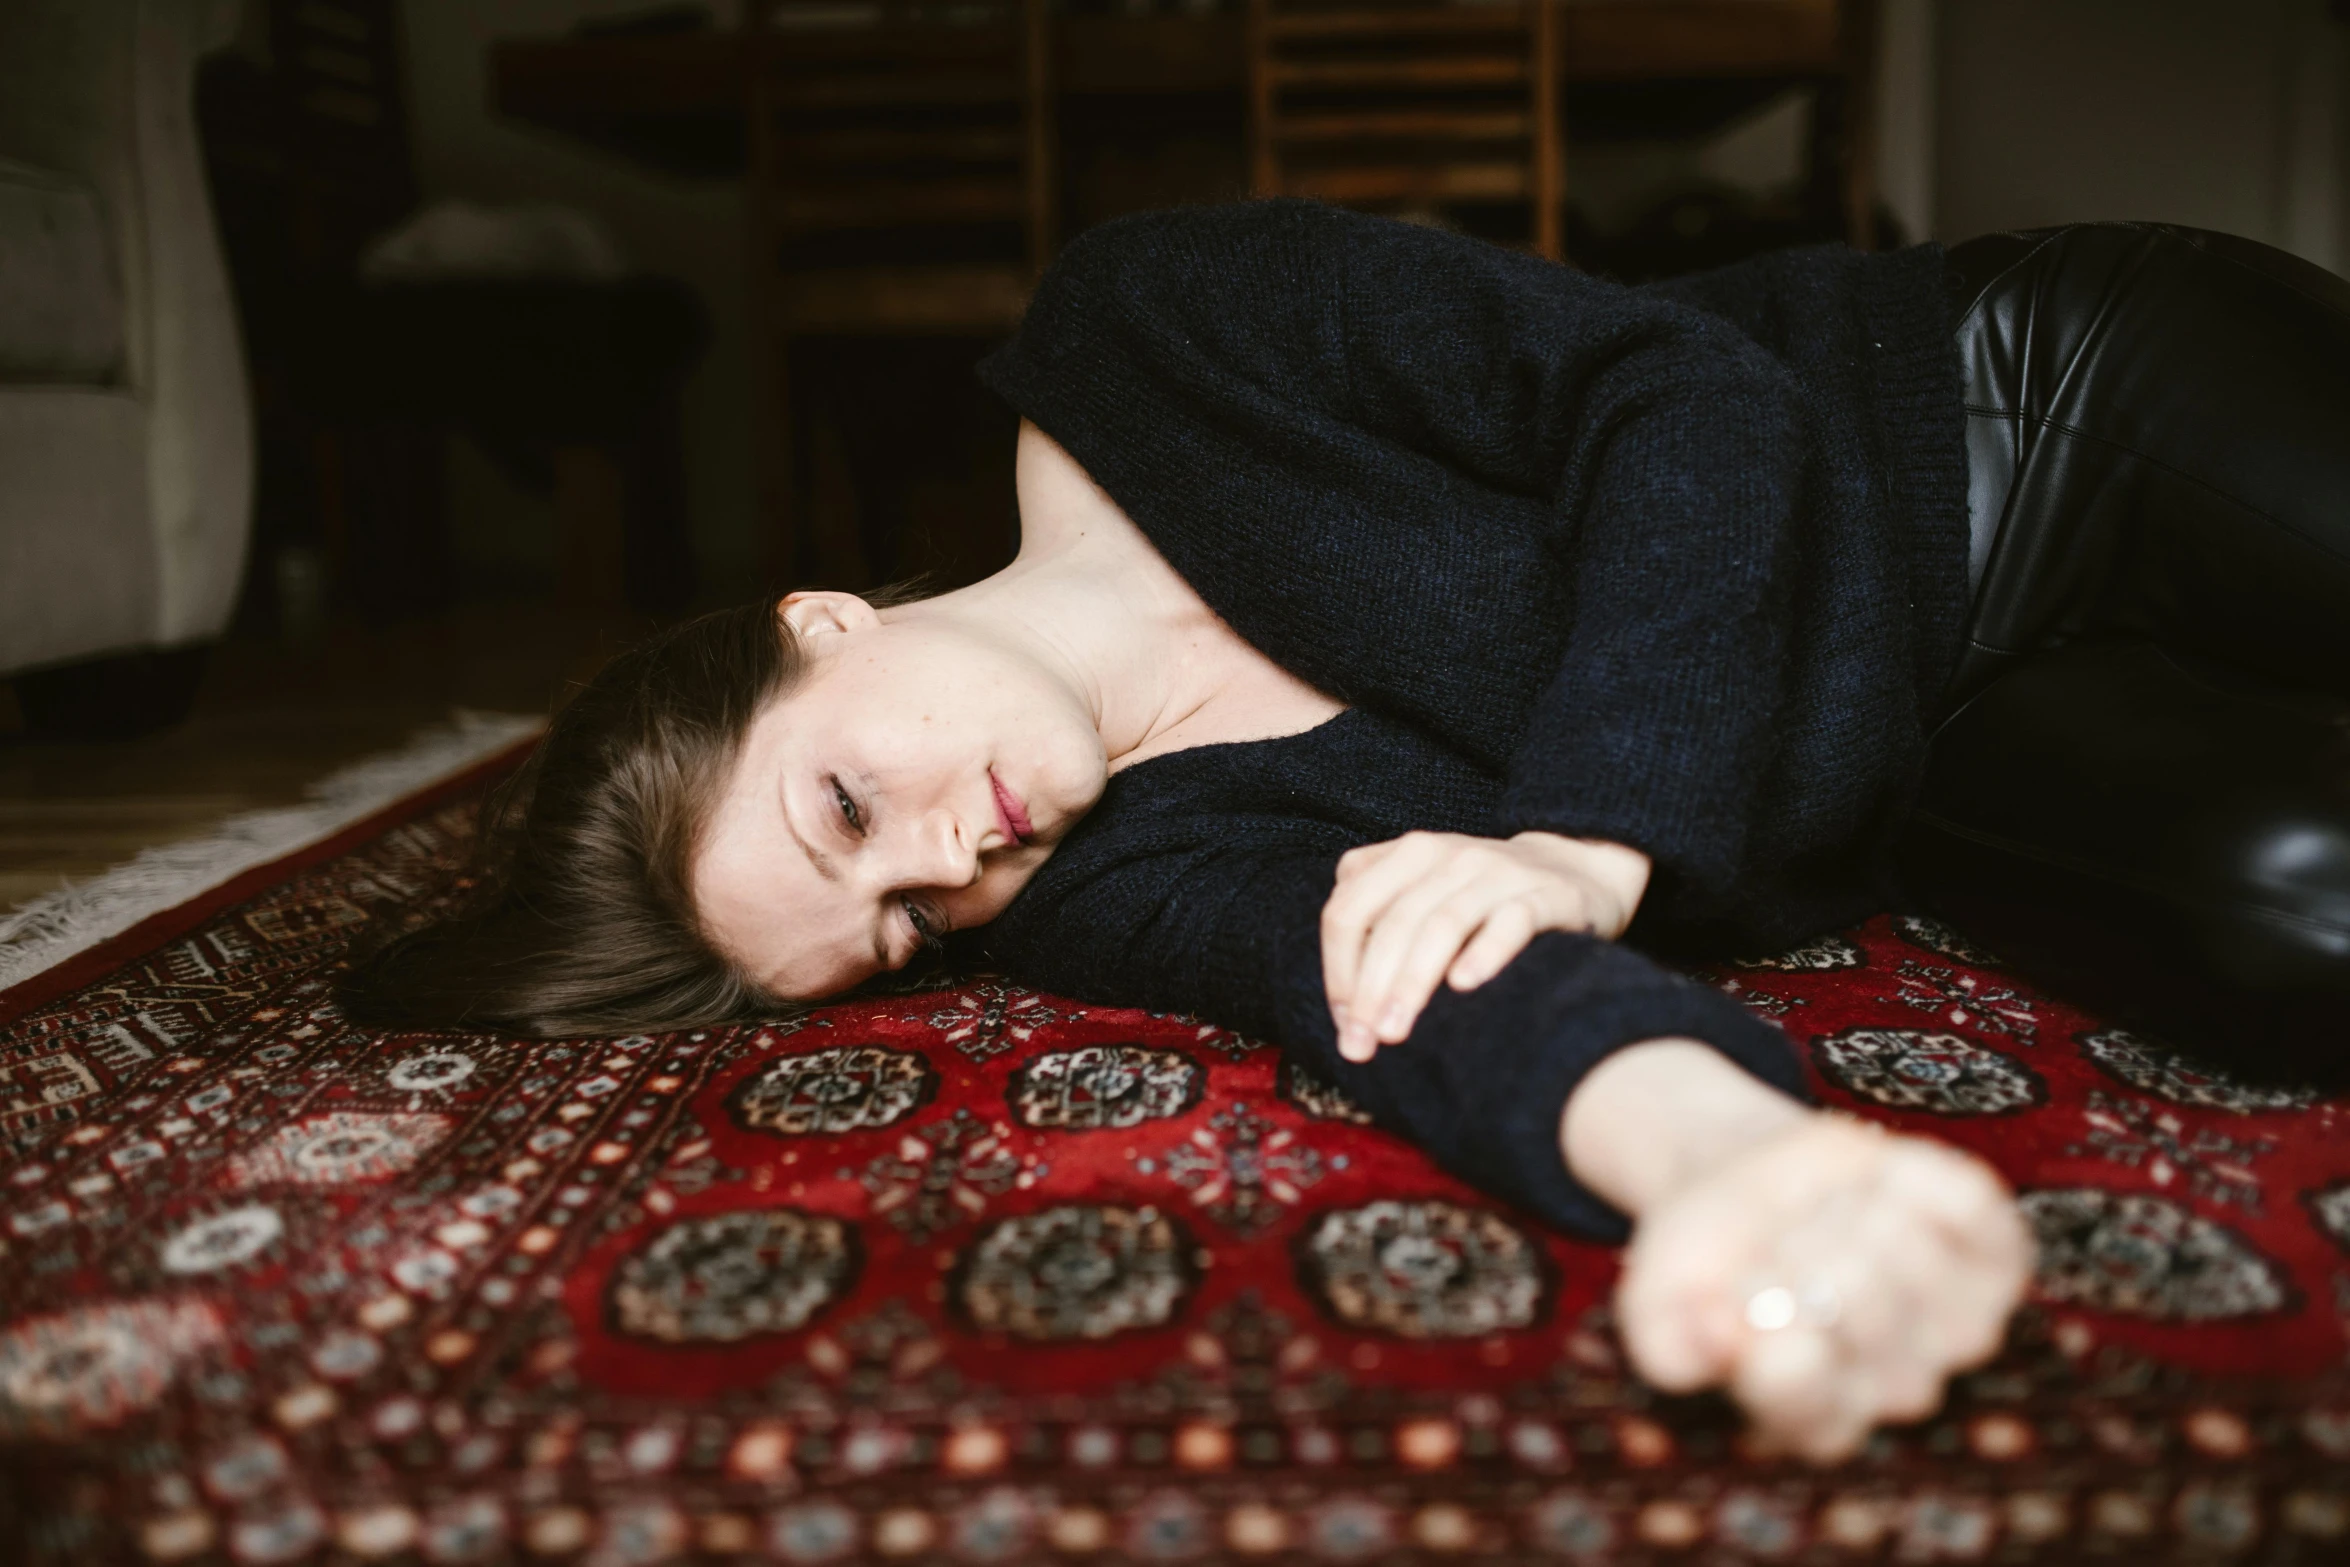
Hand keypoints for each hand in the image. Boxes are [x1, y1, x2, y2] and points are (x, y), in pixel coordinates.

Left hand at [1321, 830, 1650, 1061]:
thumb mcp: (1423, 887)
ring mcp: (1499, 872)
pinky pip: (1511, 922)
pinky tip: (1463, 986)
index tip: (1343, 1021)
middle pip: (1394, 923)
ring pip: (1444, 924)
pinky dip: (1484, 953)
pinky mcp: (1545, 895)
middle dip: (1369, 988)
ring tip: (1395, 1031)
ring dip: (1413, 981)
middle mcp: (1449, 856)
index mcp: (1407, 854)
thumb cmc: (1481, 896)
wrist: (1575, 869)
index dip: (1337, 968)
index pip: (1349, 909)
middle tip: (1362, 1043)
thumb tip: (1344, 1002)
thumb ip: (1376, 915)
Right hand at [1612, 1113, 2035, 1464]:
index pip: (1812, 1402)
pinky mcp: (1995, 1260)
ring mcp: (1958, 1326)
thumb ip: (1669, 1340)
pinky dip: (1919, 1177)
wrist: (1755, 1183)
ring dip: (1844, 1206)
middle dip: (1795, 1246)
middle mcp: (1894, 1385)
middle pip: (1858, 1303)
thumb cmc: (1707, 1256)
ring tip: (1822, 1210)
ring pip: (1909, 1251)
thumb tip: (1715, 1340)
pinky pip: (1972, 1208)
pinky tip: (1885, 1179)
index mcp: (1813, 1412)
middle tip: (1774, 1236)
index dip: (1777, 1353)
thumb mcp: (1656, 1300)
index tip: (1732, 1305)